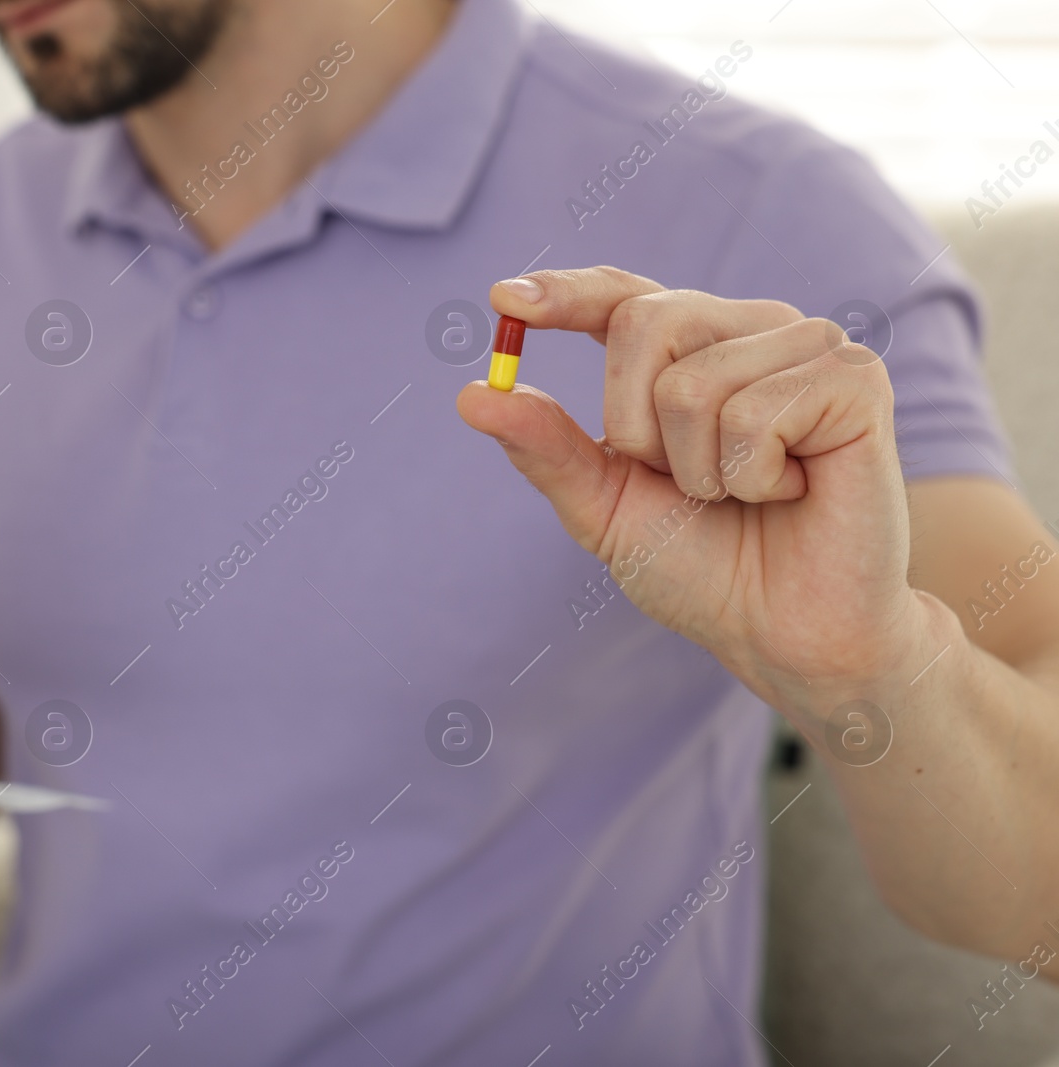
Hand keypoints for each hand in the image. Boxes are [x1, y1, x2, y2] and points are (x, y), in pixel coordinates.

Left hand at [457, 267, 932, 710]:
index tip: (504, 302)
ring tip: (746, 493)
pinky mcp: (855, 377)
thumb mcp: (603, 508)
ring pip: (694, 381)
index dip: (565, 292)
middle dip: (638, 428)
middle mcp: (748, 329)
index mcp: (689, 350)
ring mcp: (807, 344)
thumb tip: (472, 395)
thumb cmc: (702, 566)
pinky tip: (791, 491)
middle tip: (690, 483)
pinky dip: (752, 477)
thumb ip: (546, 449)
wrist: (785, 630)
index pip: (621, 295)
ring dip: (700, 468)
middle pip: (645, 321)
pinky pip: (755, 413)